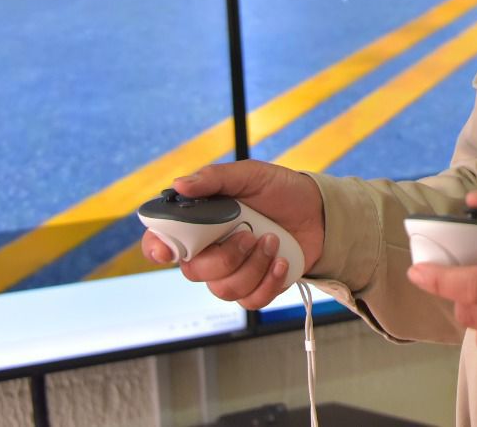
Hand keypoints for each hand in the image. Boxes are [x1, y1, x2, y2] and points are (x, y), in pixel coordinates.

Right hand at [139, 160, 325, 310]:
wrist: (319, 212)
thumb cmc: (281, 190)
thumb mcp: (250, 175)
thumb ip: (214, 178)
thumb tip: (181, 184)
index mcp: (199, 222)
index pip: (161, 242)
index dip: (157, 249)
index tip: (168, 252)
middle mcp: (209, 250)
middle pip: (194, 272)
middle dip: (225, 256)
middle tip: (250, 235)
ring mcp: (232, 272)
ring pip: (223, 289)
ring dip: (253, 266)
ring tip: (272, 242)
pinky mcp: (255, 287)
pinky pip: (250, 301)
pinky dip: (269, 282)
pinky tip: (281, 262)